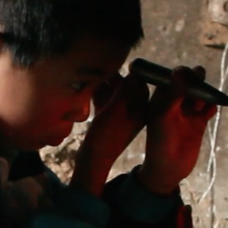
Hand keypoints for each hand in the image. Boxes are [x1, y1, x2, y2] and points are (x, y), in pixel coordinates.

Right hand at [71, 71, 148, 195]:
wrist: (92, 160)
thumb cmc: (105, 136)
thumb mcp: (116, 110)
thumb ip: (126, 90)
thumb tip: (134, 71)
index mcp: (141, 109)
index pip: (138, 82)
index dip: (126, 73)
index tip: (112, 67)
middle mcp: (133, 110)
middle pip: (124, 85)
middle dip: (111, 78)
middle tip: (98, 73)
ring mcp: (120, 114)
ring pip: (112, 91)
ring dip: (102, 85)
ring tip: (90, 81)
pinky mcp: (108, 117)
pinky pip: (103, 99)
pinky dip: (96, 94)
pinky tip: (86, 93)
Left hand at [138, 66, 216, 195]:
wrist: (169, 168)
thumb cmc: (161, 141)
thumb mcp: (165, 115)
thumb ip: (174, 93)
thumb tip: (182, 70)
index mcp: (161, 97)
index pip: (174, 76)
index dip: (182, 73)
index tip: (189, 75)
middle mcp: (175, 101)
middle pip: (190, 82)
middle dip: (196, 80)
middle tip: (200, 82)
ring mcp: (188, 111)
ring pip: (201, 94)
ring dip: (205, 94)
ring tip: (202, 102)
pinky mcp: (199, 122)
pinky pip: (209, 108)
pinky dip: (211, 107)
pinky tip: (208, 112)